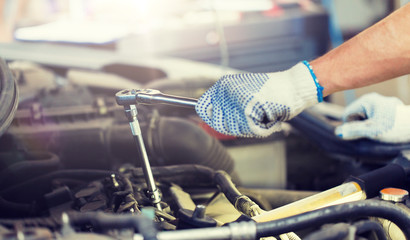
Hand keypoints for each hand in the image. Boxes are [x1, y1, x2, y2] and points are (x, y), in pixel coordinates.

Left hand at [195, 62, 321, 136]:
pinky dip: (264, 129)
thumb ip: (227, 105)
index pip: (202, 107)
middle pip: (219, 125)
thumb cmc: (273, 93)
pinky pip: (251, 130)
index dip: (210, 120)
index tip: (221, 123)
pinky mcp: (248, 107)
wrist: (295, 86)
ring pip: (236, 129)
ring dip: (253, 128)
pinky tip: (271, 119)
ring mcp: (236, 98)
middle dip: (238, 127)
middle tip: (255, 119)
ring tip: (264, 116)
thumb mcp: (246, 94)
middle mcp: (226, 89)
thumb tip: (210, 117)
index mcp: (223, 85)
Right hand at [335, 93, 409, 142]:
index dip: (351, 126)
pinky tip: (387, 127)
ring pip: (366, 116)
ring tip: (382, 129)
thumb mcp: (372, 131)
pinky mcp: (389, 107)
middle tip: (374, 131)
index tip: (363, 131)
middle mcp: (373, 98)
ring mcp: (381, 102)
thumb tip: (338, 133)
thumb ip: (354, 131)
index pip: (347, 114)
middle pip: (356, 115)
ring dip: (370, 125)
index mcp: (366, 100)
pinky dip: (378, 123)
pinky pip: (375, 116)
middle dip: (362, 125)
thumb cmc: (395, 128)